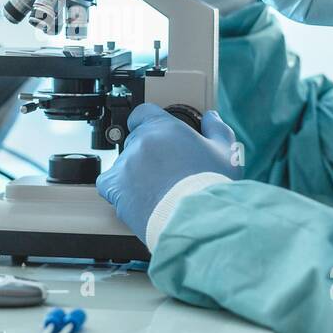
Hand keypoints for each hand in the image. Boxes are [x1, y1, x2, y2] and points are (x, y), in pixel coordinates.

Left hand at [96, 103, 241, 239]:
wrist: (196, 220)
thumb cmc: (210, 187)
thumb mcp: (226, 152)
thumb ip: (217, 129)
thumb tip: (212, 118)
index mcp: (163, 127)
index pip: (143, 113)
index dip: (149, 122)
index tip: (157, 134)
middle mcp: (140, 142)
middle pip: (135, 139)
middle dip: (149, 152)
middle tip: (166, 169)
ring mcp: (125, 165)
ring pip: (124, 163)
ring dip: (136, 172)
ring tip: (157, 189)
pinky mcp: (115, 188)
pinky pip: (107, 183)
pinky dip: (118, 189)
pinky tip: (137, 196)